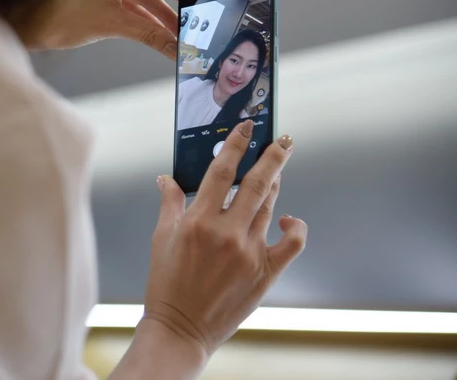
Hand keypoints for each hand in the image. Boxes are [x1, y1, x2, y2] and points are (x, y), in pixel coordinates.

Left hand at [29, 0, 217, 59]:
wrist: (21, 23)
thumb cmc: (55, 15)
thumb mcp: (110, 25)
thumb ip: (148, 34)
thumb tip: (175, 48)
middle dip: (178, 2)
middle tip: (202, 13)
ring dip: (162, 16)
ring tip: (183, 34)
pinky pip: (128, 6)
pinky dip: (144, 20)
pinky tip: (161, 33)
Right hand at [145, 120, 306, 358]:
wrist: (181, 329)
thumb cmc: (166, 284)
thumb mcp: (161, 239)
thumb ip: (169, 204)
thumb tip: (166, 178)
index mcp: (198, 221)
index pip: (221, 171)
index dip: (236, 145)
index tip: (247, 127)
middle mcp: (226, 233)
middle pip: (257, 183)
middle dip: (273, 156)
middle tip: (283, 140)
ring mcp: (249, 252)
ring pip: (270, 206)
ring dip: (275, 185)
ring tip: (276, 171)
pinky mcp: (265, 272)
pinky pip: (292, 242)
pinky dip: (294, 226)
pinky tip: (287, 218)